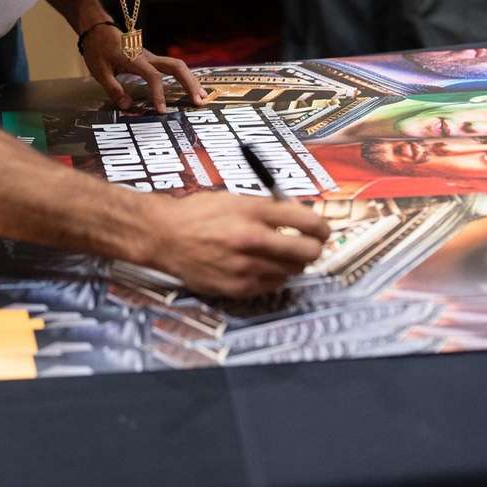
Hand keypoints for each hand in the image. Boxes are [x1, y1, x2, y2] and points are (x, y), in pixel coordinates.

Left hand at [81, 23, 207, 112]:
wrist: (99, 31)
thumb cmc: (98, 50)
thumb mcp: (99, 71)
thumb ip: (113, 89)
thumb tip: (127, 107)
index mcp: (135, 59)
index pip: (152, 77)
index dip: (159, 94)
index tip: (162, 111)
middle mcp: (148, 57)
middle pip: (176, 66)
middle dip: (189, 83)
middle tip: (198, 102)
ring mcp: (152, 57)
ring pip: (178, 65)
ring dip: (191, 81)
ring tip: (202, 98)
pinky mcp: (152, 60)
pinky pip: (173, 67)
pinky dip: (185, 78)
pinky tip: (192, 89)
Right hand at [145, 191, 330, 298]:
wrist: (164, 236)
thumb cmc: (196, 214)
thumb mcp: (233, 199)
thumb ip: (267, 208)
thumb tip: (298, 217)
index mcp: (252, 211)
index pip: (307, 221)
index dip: (322, 226)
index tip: (322, 229)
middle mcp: (252, 239)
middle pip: (308, 251)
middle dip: (314, 248)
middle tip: (309, 245)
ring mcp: (245, 266)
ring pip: (292, 271)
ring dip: (291, 263)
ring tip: (276, 254)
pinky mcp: (237, 287)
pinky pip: (272, 285)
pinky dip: (272, 276)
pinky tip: (258, 266)